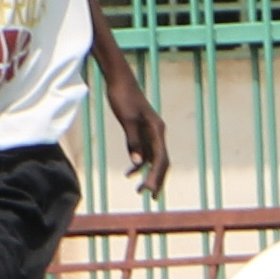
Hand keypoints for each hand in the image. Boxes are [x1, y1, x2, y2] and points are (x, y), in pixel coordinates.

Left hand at [112, 81, 170, 201]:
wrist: (119, 80)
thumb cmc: (123, 97)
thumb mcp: (127, 120)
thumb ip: (133, 141)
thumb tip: (138, 163)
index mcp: (157, 130)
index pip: (161, 159)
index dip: (156, 177)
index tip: (150, 191)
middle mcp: (157, 133)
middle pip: (161, 161)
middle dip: (156, 180)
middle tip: (151, 198)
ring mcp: (150, 133)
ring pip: (153, 159)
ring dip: (148, 175)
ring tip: (140, 191)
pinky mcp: (141, 131)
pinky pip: (144, 153)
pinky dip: (139, 165)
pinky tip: (130, 173)